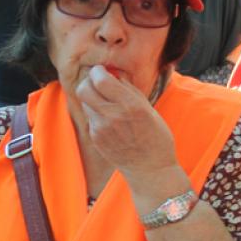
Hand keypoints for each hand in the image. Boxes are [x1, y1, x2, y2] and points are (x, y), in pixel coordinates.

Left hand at [74, 65, 178, 180]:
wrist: (150, 169)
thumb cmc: (156, 137)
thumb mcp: (149, 109)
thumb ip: (130, 90)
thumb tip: (114, 73)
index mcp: (130, 105)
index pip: (101, 79)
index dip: (99, 71)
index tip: (102, 71)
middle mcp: (113, 116)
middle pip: (84, 89)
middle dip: (89, 82)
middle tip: (98, 83)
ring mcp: (101, 128)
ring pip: (85, 102)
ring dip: (93, 98)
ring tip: (108, 103)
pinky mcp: (95, 138)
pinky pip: (90, 117)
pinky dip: (97, 113)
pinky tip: (110, 120)